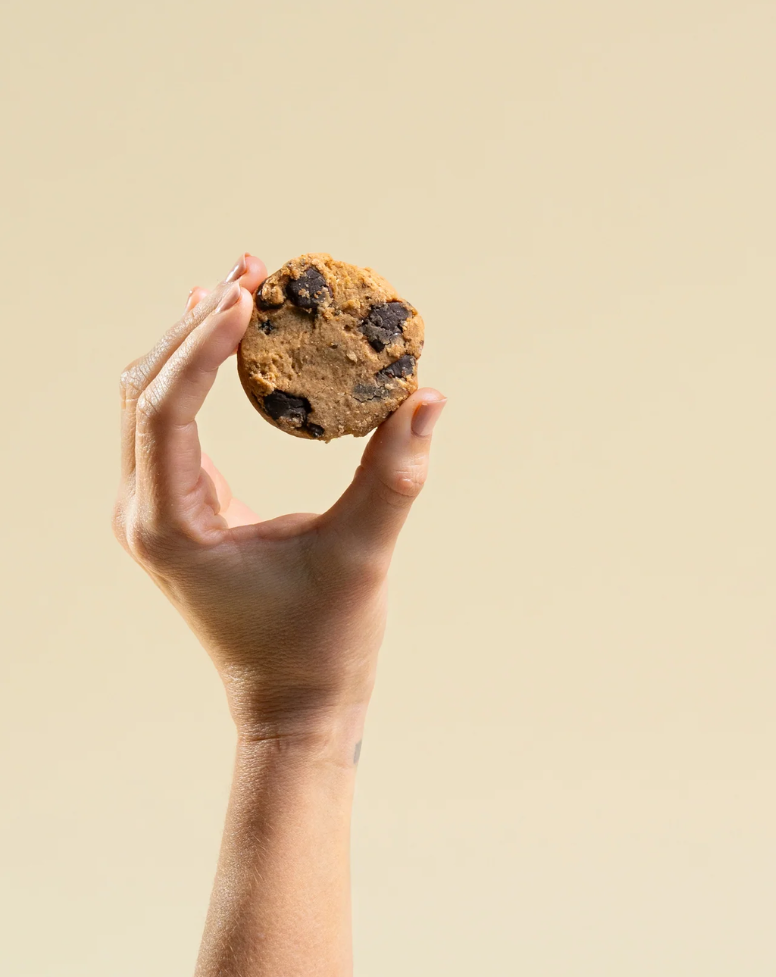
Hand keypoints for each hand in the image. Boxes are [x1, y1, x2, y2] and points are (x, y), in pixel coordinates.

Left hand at [113, 255, 446, 747]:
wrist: (294, 706)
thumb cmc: (323, 644)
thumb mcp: (362, 554)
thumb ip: (395, 473)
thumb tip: (430, 396)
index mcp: (169, 524)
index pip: (164, 409)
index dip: (202, 345)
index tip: (248, 295)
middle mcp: (147, 511)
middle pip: (145, 390)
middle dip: (196, 325)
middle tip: (252, 270)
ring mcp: (158, 510)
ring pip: (151, 401)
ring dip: (193, 342)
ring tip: (243, 286)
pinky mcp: (181, 509)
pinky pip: (173, 424)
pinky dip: (199, 375)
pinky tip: (230, 338)